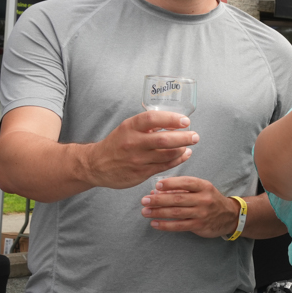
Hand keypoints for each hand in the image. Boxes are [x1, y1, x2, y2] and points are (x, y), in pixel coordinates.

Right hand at [84, 111, 198, 188]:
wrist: (96, 165)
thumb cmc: (117, 143)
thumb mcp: (127, 128)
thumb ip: (148, 125)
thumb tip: (174, 119)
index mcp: (130, 127)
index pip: (153, 119)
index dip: (171, 119)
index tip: (186, 121)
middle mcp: (133, 142)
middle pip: (163, 139)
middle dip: (184, 137)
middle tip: (195, 136)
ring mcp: (137, 159)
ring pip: (166, 155)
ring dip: (182, 149)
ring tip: (190, 145)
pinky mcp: (140, 173)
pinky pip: (164, 166)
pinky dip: (177, 160)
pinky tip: (184, 154)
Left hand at [140, 176, 237, 236]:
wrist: (230, 216)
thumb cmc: (210, 199)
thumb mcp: (201, 189)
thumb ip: (181, 189)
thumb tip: (156, 191)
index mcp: (204, 186)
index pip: (186, 182)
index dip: (171, 183)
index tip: (157, 185)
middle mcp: (204, 199)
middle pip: (178, 199)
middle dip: (159, 200)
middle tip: (144, 200)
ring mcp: (202, 213)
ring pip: (176, 213)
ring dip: (159, 212)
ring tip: (145, 212)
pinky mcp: (199, 226)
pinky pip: (179, 226)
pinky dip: (165, 225)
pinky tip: (155, 224)